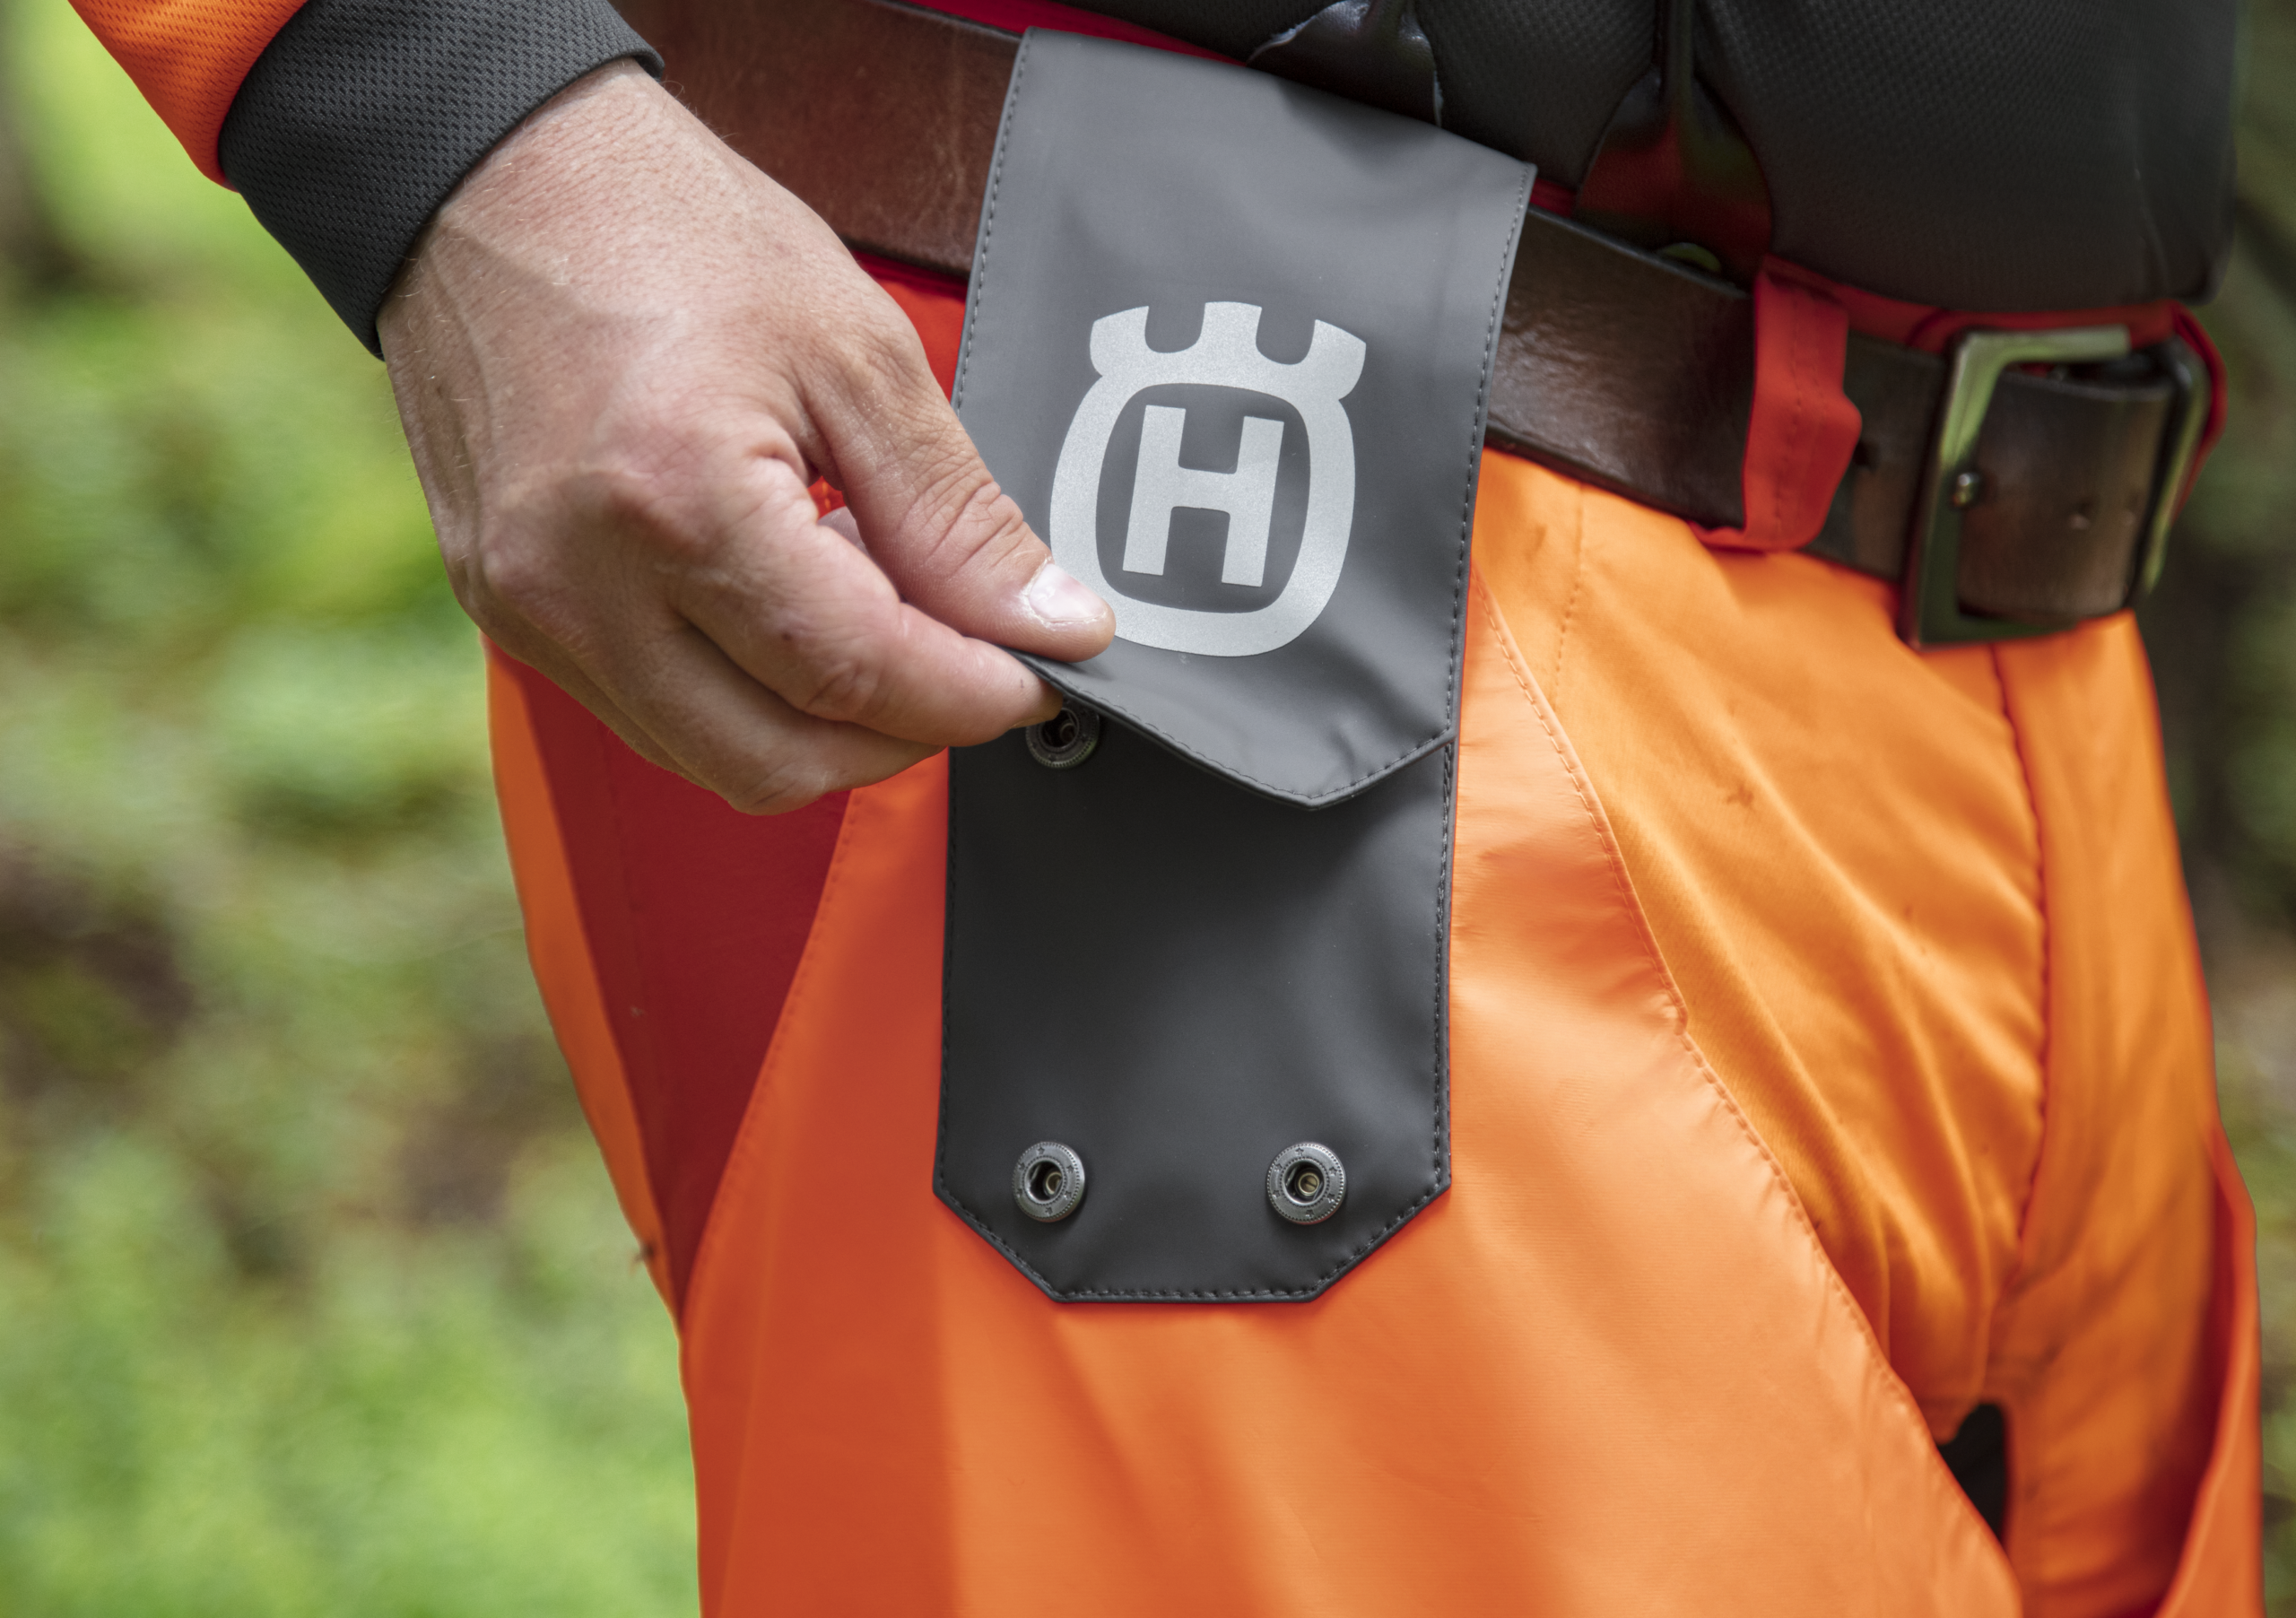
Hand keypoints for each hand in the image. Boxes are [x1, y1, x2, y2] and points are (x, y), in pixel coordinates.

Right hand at [379, 61, 1112, 812]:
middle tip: (969, 655)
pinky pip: (653, 716)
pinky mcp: (507, 615)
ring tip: (863, 600)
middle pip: (782, 761)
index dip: (975, 693)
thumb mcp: (854, 351)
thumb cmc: (665, 227)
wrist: (490, 178)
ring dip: (822, 722)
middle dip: (903, 731)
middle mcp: (583, 586)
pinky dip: (744, 692)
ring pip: (715, 761)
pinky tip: (779, 598)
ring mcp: (531, 612)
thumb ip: (958, 515)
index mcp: (679, 502)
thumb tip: (1052, 628)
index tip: (1044, 672)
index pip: (860, 676)